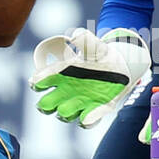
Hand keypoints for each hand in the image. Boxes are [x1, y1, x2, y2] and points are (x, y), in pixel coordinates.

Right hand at [30, 27, 150, 127]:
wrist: (121, 65)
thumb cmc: (101, 54)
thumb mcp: (94, 45)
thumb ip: (84, 39)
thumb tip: (74, 36)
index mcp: (60, 74)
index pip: (40, 81)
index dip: (37, 83)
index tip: (38, 83)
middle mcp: (65, 90)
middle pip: (46, 104)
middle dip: (45, 105)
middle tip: (48, 103)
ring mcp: (78, 102)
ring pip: (63, 114)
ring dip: (65, 112)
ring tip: (68, 107)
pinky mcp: (94, 110)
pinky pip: (86, 122)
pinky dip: (86, 120)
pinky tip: (88, 116)